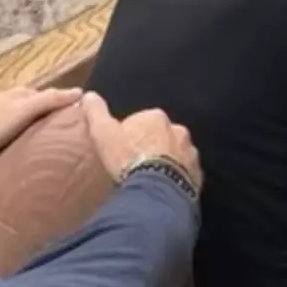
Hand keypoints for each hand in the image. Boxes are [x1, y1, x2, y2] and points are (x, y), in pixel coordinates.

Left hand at [0, 85, 84, 174]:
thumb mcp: (20, 112)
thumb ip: (48, 102)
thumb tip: (80, 93)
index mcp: (20, 96)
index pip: (53, 98)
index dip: (69, 108)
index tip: (89, 122)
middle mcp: (11, 106)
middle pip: (40, 112)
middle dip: (57, 123)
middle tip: (79, 142)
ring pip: (27, 127)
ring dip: (41, 136)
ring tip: (60, 154)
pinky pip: (15, 142)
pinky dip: (26, 147)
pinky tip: (31, 160)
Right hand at [82, 93, 201, 193]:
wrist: (155, 191)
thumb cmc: (127, 158)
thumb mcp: (104, 133)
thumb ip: (96, 112)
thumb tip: (88, 95)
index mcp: (156, 117)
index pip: (141, 122)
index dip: (130, 136)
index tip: (122, 151)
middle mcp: (178, 130)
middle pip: (161, 137)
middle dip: (151, 147)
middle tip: (136, 166)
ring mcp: (191, 153)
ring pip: (176, 154)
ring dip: (166, 162)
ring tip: (150, 179)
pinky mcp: (197, 175)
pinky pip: (185, 174)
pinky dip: (176, 178)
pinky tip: (164, 188)